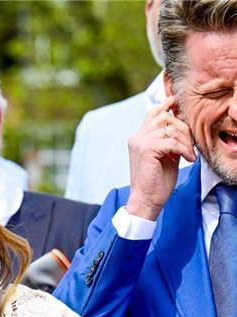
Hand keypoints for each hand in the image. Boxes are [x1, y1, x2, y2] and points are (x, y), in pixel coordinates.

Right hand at [124, 96, 196, 220]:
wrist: (146, 199)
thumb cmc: (157, 179)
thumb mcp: (166, 153)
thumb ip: (169, 137)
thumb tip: (182, 120)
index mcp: (139, 137)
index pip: (154, 112)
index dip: (168, 105)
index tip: (180, 108)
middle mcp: (136, 137)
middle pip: (165, 117)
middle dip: (183, 128)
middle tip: (190, 145)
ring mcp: (139, 143)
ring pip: (170, 129)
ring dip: (185, 141)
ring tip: (189, 154)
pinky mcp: (146, 150)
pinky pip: (172, 142)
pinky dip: (184, 150)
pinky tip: (187, 160)